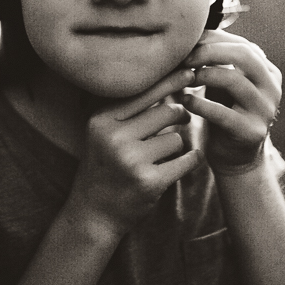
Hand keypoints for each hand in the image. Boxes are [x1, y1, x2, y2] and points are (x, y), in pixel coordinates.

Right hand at [66, 68, 203, 241]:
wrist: (93, 213)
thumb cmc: (104, 167)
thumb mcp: (104, 134)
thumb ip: (130, 112)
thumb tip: (170, 82)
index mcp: (101, 120)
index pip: (143, 93)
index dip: (170, 82)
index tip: (190, 71)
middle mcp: (114, 138)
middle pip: (166, 112)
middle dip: (179, 115)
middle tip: (183, 118)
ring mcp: (132, 161)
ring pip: (176, 138)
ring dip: (176, 145)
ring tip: (161, 156)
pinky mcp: (149, 182)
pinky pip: (186, 160)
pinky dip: (192, 159)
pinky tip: (188, 160)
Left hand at [182, 29, 281, 175]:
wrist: (235, 157)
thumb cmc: (225, 112)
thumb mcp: (225, 83)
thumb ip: (217, 60)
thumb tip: (193, 31)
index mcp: (268, 72)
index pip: (242, 45)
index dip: (213, 40)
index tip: (188, 43)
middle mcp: (272, 88)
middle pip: (244, 56)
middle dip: (210, 52)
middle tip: (185, 57)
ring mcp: (265, 110)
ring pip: (234, 81)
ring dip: (204, 74)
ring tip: (184, 77)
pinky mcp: (252, 132)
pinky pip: (223, 113)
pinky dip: (200, 104)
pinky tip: (184, 100)